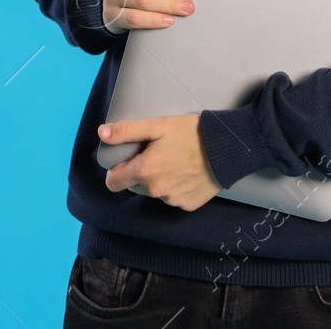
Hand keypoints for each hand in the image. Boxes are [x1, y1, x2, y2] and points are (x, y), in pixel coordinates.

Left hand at [100, 113, 222, 210]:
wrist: (228, 148)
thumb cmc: (193, 133)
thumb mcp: (159, 125)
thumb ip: (128, 130)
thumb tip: (102, 133)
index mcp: (145, 171)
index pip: (114, 182)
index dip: (117, 170)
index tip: (128, 160)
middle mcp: (156, 190)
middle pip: (135, 185)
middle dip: (141, 172)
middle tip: (158, 154)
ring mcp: (172, 200)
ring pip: (155, 192)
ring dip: (159, 180)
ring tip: (176, 161)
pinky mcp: (188, 205)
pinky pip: (174, 198)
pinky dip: (177, 187)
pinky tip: (188, 172)